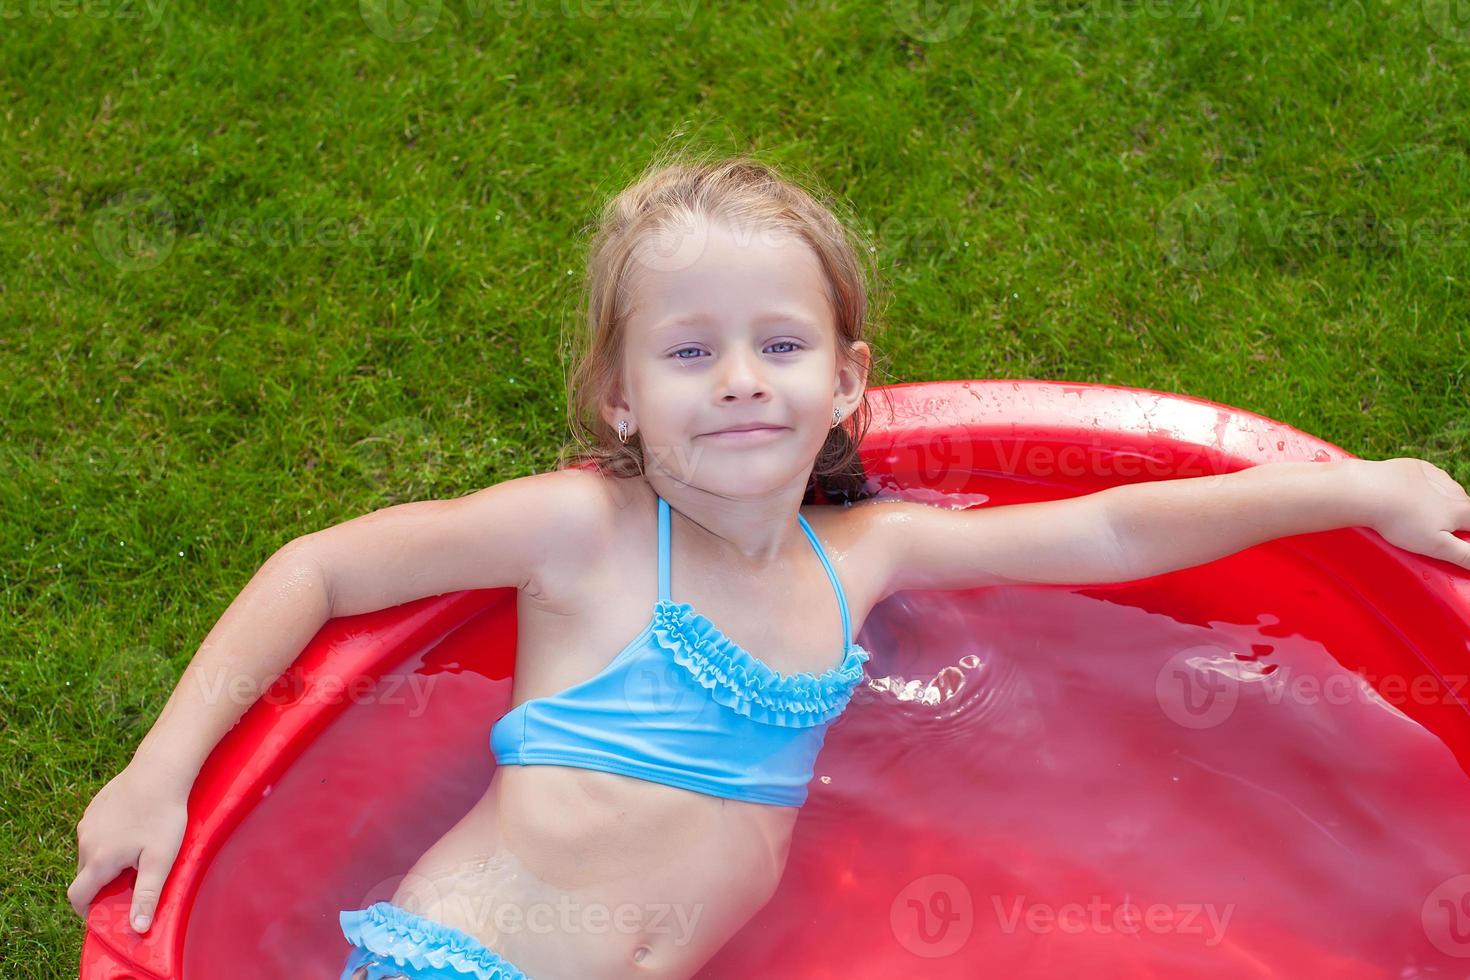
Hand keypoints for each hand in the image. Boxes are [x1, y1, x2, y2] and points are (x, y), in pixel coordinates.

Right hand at [68, 761, 191, 933]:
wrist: (160, 771)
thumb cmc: (163, 817)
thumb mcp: (160, 860)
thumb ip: (147, 895)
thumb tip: (138, 929)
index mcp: (98, 860)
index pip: (77, 897)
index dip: (86, 911)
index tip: (104, 913)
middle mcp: (85, 842)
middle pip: (85, 875)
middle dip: (102, 885)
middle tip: (130, 883)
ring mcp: (87, 822)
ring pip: (90, 852)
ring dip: (106, 861)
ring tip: (136, 855)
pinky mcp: (95, 807)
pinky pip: (96, 833)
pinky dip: (108, 840)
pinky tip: (134, 831)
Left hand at [1360, 457, 1469, 568]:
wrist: (1368, 491)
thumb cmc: (1401, 521)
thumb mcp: (1437, 546)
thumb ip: (1464, 555)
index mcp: (1460, 509)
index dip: (1468, 532)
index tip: (1458, 538)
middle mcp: (1452, 490)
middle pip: (1463, 505)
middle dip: (1457, 517)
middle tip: (1440, 529)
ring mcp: (1433, 475)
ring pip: (1447, 489)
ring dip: (1442, 500)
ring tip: (1421, 513)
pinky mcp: (1413, 467)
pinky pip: (1426, 475)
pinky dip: (1423, 484)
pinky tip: (1410, 492)